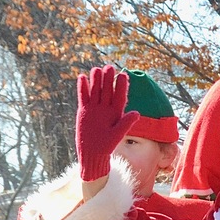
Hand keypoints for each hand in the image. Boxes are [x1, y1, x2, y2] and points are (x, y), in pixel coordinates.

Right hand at [75, 65, 138, 180]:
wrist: (92, 152)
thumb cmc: (107, 146)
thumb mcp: (117, 135)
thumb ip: (126, 124)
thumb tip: (137, 113)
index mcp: (117, 112)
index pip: (120, 96)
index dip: (122, 86)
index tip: (124, 75)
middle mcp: (106, 108)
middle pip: (107, 90)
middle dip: (109, 79)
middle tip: (110, 67)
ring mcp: (95, 108)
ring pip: (96, 91)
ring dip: (96, 80)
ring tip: (96, 69)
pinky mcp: (84, 110)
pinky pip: (84, 97)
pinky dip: (83, 88)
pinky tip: (82, 77)